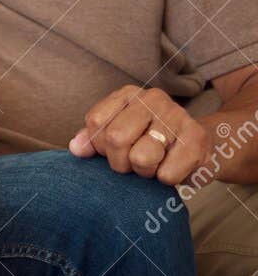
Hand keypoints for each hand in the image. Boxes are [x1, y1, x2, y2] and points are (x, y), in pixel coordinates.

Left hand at [70, 84, 209, 186]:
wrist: (198, 147)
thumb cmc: (149, 142)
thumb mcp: (117, 135)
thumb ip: (92, 139)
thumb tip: (76, 148)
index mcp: (128, 95)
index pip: (96, 121)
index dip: (98, 145)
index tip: (111, 151)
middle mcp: (153, 99)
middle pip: (116, 138)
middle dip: (119, 162)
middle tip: (132, 163)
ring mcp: (178, 116)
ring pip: (141, 158)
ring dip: (144, 172)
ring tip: (154, 165)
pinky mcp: (198, 139)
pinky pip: (167, 174)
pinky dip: (165, 180)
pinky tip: (173, 168)